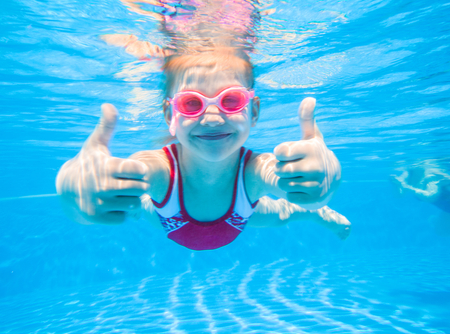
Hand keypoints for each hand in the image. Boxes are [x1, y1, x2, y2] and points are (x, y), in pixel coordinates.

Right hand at [56, 104, 148, 223]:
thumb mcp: (96, 144)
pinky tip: (113, 205)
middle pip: (140, 188)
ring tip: (121, 194)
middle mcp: (101, 185)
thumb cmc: (88, 163)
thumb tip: (108, 105)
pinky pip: (124, 218)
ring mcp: (98, 203)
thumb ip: (107, 126)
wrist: (66, 189)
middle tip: (127, 183)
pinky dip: (122, 213)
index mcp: (106, 166)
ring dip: (131, 200)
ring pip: (134, 204)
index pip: (138, 170)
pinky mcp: (96, 217)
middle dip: (137, 185)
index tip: (132, 170)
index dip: (139, 170)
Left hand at [273, 97, 340, 209]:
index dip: (280, 153)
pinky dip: (292, 193)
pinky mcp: (313, 200)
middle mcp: (316, 167)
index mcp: (312, 149)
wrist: (331, 179)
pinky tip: (302, 187)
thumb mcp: (311, 136)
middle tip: (292, 167)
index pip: (280, 152)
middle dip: (281, 169)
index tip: (288, 153)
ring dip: (286, 181)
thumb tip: (310, 98)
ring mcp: (316, 184)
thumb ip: (306, 118)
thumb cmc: (313, 154)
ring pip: (283, 184)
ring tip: (298, 177)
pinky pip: (289, 196)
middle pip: (280, 170)